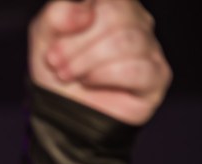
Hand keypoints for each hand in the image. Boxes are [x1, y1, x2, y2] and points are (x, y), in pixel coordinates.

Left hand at [29, 0, 171, 124]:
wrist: (61, 114)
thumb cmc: (58, 73)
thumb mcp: (44, 38)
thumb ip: (56, 14)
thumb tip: (85, 13)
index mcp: (113, 4)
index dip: (75, 19)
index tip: (53, 45)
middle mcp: (137, 21)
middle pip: (116, 14)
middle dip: (76, 45)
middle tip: (58, 65)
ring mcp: (150, 48)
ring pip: (126, 40)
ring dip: (87, 63)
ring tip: (71, 75)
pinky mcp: (157, 76)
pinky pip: (136, 68)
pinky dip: (104, 76)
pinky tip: (91, 83)